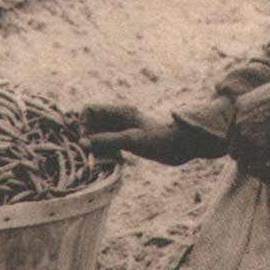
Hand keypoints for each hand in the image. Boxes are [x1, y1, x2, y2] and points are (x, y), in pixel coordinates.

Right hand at [81, 104, 223, 166]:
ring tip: (103, 158)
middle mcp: (121, 117)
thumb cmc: (162, 139)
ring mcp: (125, 128)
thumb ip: (107, 140)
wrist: (186, 144)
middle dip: (88, 137)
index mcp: (121, 111)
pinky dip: (108, 151)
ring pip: (100, 133)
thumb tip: (83, 143)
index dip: (83, 124)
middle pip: (92, 122)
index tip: (86, 141)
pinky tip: (116, 160)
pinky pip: (111, 142)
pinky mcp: (131, 139)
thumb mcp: (132, 140)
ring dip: (97, 146)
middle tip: (93, 153)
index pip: (89, 110)